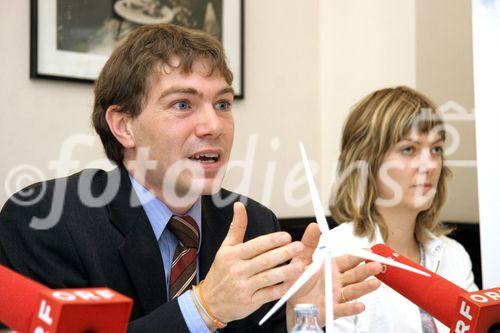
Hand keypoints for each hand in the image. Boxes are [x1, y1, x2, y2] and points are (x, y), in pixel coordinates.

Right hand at [200, 202, 305, 323]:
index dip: (271, 241)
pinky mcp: (249, 302)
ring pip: (268, 277)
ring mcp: (243, 287)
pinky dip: (281, 289)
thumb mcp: (225, 248)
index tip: (286, 236)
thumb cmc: (220, 272)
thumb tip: (239, 205)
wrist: (209, 302)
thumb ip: (236, 227)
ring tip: (300, 265)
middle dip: (283, 253)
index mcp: (233, 255)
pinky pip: (268, 294)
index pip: (255, 246)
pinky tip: (292, 284)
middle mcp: (238, 270)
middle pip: (264, 260)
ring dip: (285, 272)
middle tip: (299, 247)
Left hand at [285, 223, 382, 327]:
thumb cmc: (297, 281)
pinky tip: (361, 305)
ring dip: (364, 287)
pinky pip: (343, 309)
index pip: (349, 260)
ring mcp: (336, 296)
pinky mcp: (332, 310)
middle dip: (366, 270)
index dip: (359, 256)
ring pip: (353, 291)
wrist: (290, 303)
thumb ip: (309, 243)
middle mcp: (337, 281)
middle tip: (377, 265)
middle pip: (355, 275)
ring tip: (375, 284)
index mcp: (332, 267)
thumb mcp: (301, 260)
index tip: (369, 250)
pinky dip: (352, 308)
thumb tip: (315, 225)